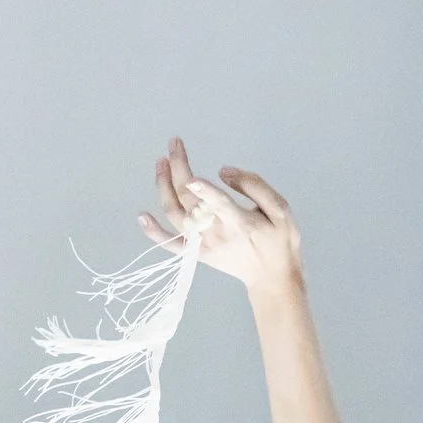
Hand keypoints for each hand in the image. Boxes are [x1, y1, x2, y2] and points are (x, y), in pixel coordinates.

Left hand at [138, 139, 303, 296]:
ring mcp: (203, 245)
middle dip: (179, 168)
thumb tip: (224, 172)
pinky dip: (153, 232)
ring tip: (160, 163)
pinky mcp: (196, 253)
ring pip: (175, 215)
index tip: (191, 176)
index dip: (204, 191)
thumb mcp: (281, 210)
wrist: (272, 278)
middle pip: (190, 200)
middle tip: (174, 144)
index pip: (219, 205)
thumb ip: (255, 186)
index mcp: (241, 223)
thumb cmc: (280, 240)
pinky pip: (170, 244)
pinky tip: (142, 215)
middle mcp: (217, 234)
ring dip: (163, 187)